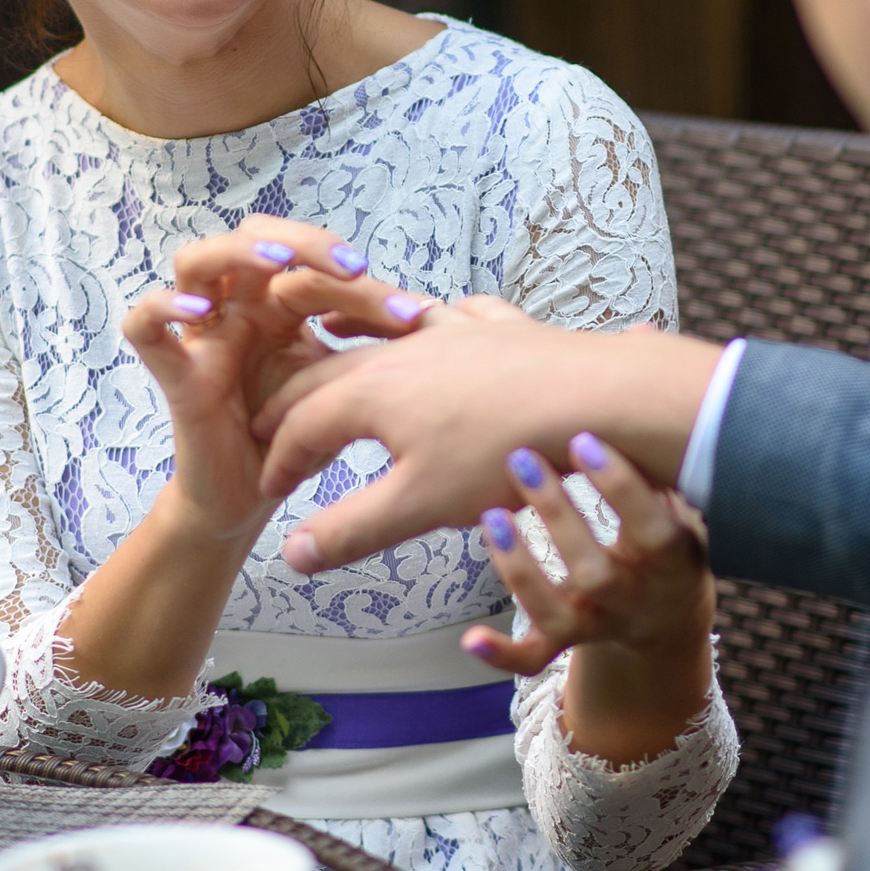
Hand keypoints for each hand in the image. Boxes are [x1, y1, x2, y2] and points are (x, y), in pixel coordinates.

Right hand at [120, 216, 431, 540]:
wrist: (255, 503)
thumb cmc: (307, 440)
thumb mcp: (351, 392)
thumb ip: (380, 357)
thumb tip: (438, 323)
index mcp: (286, 307)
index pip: (317, 265)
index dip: (365, 282)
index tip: (414, 318)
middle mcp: (242, 309)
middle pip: (256, 238)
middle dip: (304, 242)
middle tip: (353, 268)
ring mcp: (205, 338)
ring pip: (196, 262)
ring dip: (235, 253)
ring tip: (276, 264)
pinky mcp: (176, 376)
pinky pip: (145, 328)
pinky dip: (163, 310)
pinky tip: (199, 314)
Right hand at [251, 304, 723, 573]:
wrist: (601, 398)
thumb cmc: (507, 454)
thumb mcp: (420, 505)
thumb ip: (352, 529)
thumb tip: (292, 555)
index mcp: (373, 392)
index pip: (304, 424)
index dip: (281, 459)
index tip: (268, 487)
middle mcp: (406, 350)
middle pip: (333, 372)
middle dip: (297, 401)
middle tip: (272, 424)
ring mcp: (459, 333)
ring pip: (388, 331)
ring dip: (351, 340)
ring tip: (331, 340)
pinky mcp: (506, 330)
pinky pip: (458, 316)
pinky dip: (432, 318)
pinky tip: (440, 319)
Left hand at [469, 433, 715, 675]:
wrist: (669, 614)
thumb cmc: (668, 540)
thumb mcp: (683, 509)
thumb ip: (665, 474)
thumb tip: (644, 410)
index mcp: (671, 564)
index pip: (651, 530)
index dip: (621, 489)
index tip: (584, 441)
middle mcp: (633, 600)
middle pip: (594, 574)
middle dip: (556, 515)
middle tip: (523, 459)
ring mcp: (598, 624)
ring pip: (556, 613)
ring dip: (519, 568)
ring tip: (490, 516)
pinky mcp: (568, 640)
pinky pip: (534, 658)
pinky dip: (501, 654)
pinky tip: (469, 637)